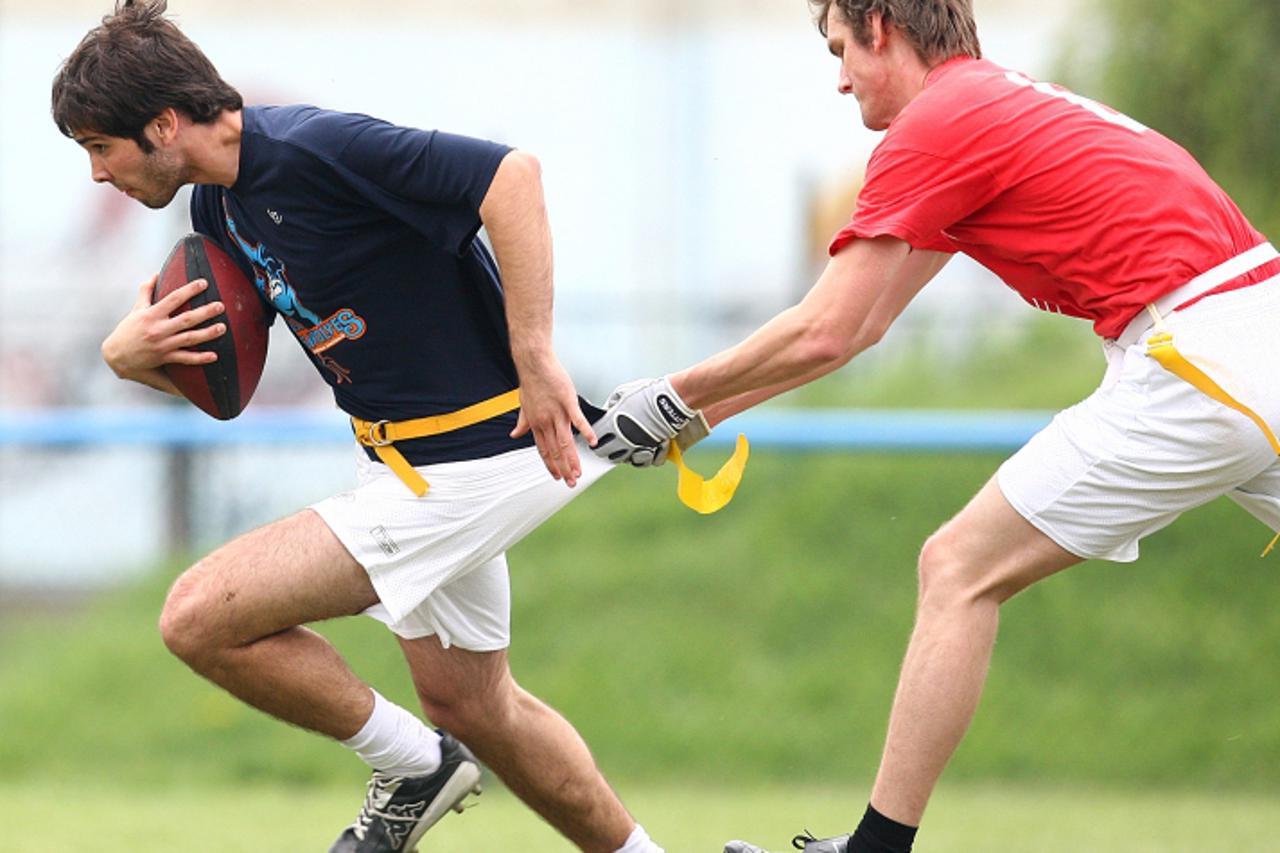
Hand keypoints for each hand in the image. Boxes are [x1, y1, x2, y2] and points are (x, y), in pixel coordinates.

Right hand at [102, 276, 226, 382]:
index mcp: (151, 314)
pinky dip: (200, 358)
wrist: (117, 355)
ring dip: (207, 333)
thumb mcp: (136, 309)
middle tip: (220, 306)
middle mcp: (158, 329)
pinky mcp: (165, 358)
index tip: (204, 283)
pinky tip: (214, 355)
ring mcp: (163, 345)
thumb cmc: (128, 329)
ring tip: (222, 327)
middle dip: (204, 312)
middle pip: (186, 319)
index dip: (189, 290)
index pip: (173, 299)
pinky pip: (185, 359)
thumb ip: (146, 291)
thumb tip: (156, 274)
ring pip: (189, 338)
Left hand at [509, 353, 596, 486]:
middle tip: (570, 482)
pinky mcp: (568, 402)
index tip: (557, 476)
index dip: (550, 464)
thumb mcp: (523, 405)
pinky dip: (585, 431)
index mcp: (536, 424)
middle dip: (563, 468)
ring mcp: (557, 413)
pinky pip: (578, 420)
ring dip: (572, 458)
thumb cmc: (531, 382)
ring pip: (565, 441)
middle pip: (555, 450)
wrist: (534, 363)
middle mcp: (546, 421)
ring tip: (578, 471)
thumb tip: (514, 434)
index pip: (543, 450)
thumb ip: (522, 422)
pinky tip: (592, 442)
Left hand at [590, 376, 708, 466]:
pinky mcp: (654, 450)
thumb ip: (612, 404)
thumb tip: (608, 410)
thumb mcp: (624, 393)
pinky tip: (645, 451)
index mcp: (613, 425)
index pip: (596, 440)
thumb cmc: (647, 393)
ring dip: (625, 457)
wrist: (671, 400)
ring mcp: (638, 447)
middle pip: (608, 455)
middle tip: (610, 446)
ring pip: (626, 461)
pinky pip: (647, 462)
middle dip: (607, 451)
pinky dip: (647, 458)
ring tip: (627, 450)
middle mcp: (623, 439)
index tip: (598, 438)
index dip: (595, 440)